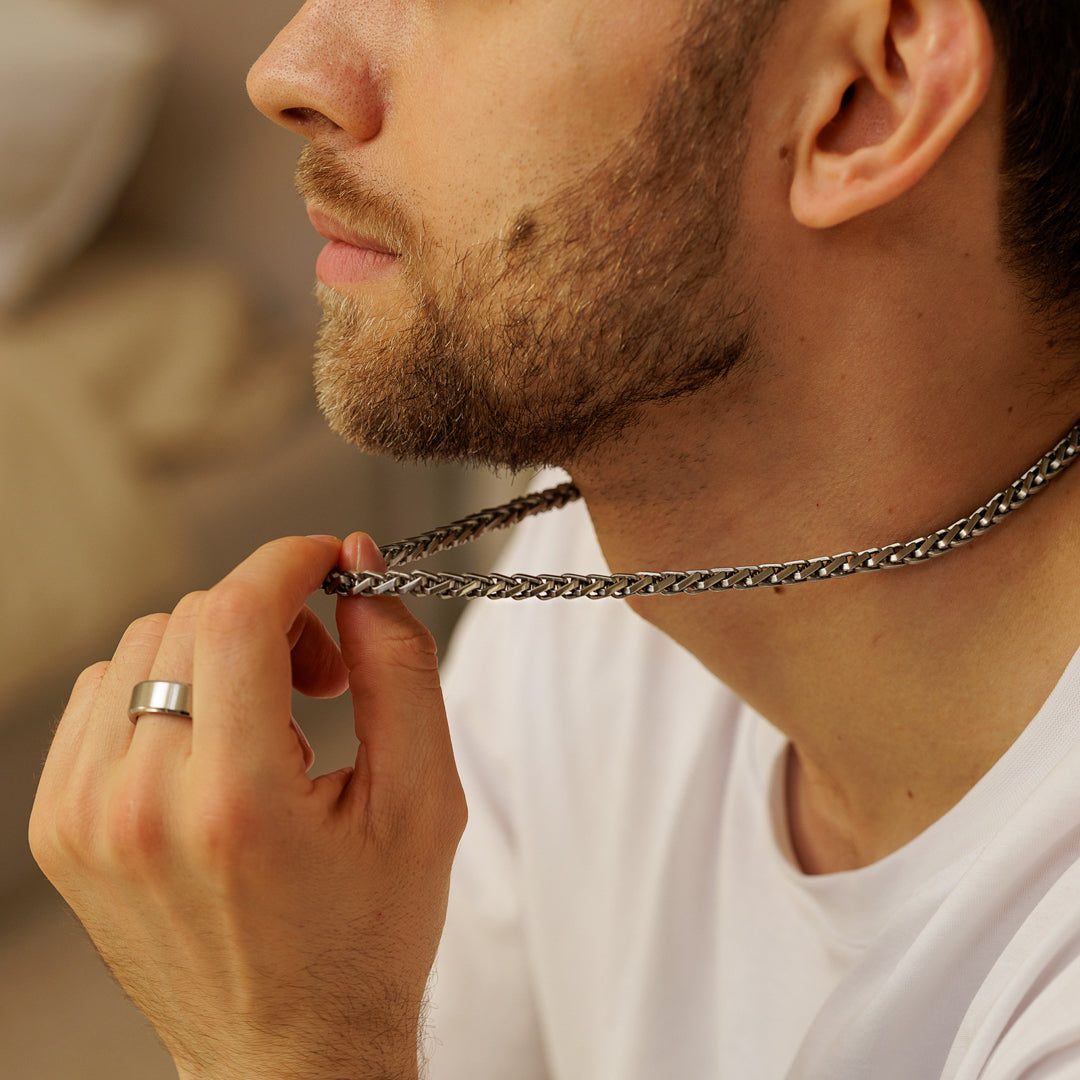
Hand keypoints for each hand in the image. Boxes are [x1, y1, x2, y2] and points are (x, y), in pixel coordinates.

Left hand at [29, 534, 465, 1079]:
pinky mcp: (59, 828)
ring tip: (271, 718)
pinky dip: (167, 689)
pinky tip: (215, 744)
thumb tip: (360, 566)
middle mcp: (138, 807)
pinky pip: (102, 694)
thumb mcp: (424, 798)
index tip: (331, 564)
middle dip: (274, 615)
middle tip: (324, 674)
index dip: (292, 561)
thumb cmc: (365, 935)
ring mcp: (83, 820)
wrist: (287, 1051)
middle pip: (193, 617)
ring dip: (218, 650)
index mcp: (236, 803)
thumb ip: (398, 665)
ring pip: (143, 644)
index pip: (236, 611)